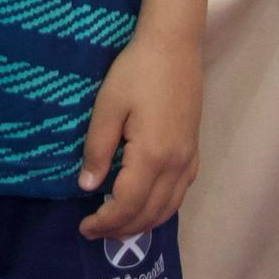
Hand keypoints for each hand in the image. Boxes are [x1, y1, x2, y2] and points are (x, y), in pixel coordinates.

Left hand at [77, 28, 200, 240]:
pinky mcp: (194, 151)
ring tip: (116, 227)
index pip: (127, 205)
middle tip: (95, 232)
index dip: (105, 222)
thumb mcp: (107, 106)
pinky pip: (179, 193)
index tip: (84, 228)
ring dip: (142, 224)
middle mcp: (176, 165)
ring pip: (169, 208)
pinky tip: (145, 206)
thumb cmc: (135, 71)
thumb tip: (87, 187)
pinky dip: (161, 209)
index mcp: (153, 156)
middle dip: (121, 229)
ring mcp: (189, 159)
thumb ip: (97, 149)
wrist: (174, 46)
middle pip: (149, 213)